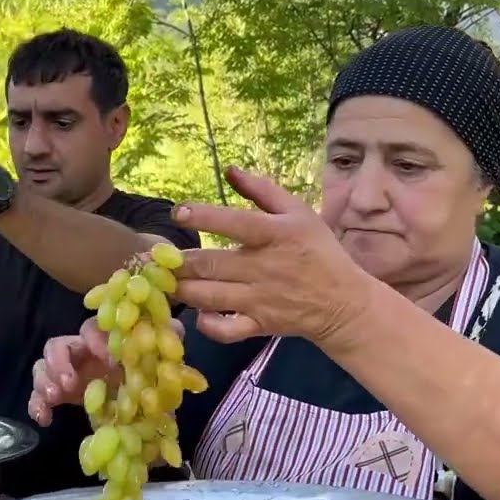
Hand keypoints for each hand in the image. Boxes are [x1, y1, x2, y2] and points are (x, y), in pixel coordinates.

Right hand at [27, 316, 185, 425]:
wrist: (141, 407)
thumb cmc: (148, 378)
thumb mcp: (161, 362)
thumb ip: (167, 343)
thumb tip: (176, 329)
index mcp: (103, 343)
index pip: (90, 329)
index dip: (96, 340)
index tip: (109, 359)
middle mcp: (80, 354)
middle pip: (56, 345)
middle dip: (59, 363)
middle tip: (69, 384)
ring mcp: (66, 374)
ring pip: (41, 367)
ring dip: (44, 380)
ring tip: (54, 398)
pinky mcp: (59, 396)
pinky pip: (37, 396)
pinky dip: (36, 405)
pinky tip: (44, 419)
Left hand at [172, 166, 374, 345]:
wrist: (343, 301)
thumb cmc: (318, 250)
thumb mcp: (298, 212)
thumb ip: (262, 190)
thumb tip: (229, 170)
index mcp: (276, 235)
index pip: (237, 223)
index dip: (205, 217)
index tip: (179, 213)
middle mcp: (265, 268)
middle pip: (212, 265)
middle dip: (178, 262)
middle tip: (155, 259)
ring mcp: (260, 299)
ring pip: (210, 296)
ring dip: (182, 290)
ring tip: (165, 282)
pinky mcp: (259, 325)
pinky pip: (226, 329)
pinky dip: (207, 324)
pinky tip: (198, 313)